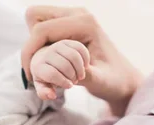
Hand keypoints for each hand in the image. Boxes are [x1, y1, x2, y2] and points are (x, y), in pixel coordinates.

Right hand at [22, 6, 142, 115]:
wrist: (124, 79)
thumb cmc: (114, 82)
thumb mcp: (100, 82)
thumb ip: (86, 76)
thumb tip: (68, 74)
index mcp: (84, 23)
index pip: (42, 30)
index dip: (29, 51)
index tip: (30, 76)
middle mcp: (78, 14)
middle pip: (35, 15)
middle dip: (31, 43)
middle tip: (37, 66)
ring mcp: (74, 17)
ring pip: (37, 20)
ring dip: (35, 43)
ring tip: (42, 67)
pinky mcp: (71, 25)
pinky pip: (45, 27)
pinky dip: (41, 44)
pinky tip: (47, 64)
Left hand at [31, 40, 89, 100]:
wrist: (47, 61)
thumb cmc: (46, 78)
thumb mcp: (43, 87)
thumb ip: (45, 93)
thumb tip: (52, 95)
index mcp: (38, 66)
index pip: (52, 74)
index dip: (63, 82)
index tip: (69, 86)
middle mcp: (47, 53)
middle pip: (64, 65)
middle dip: (72, 76)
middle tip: (74, 81)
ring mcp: (57, 45)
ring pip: (73, 56)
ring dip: (80, 69)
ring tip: (80, 75)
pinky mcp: (67, 42)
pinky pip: (80, 48)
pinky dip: (85, 59)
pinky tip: (85, 66)